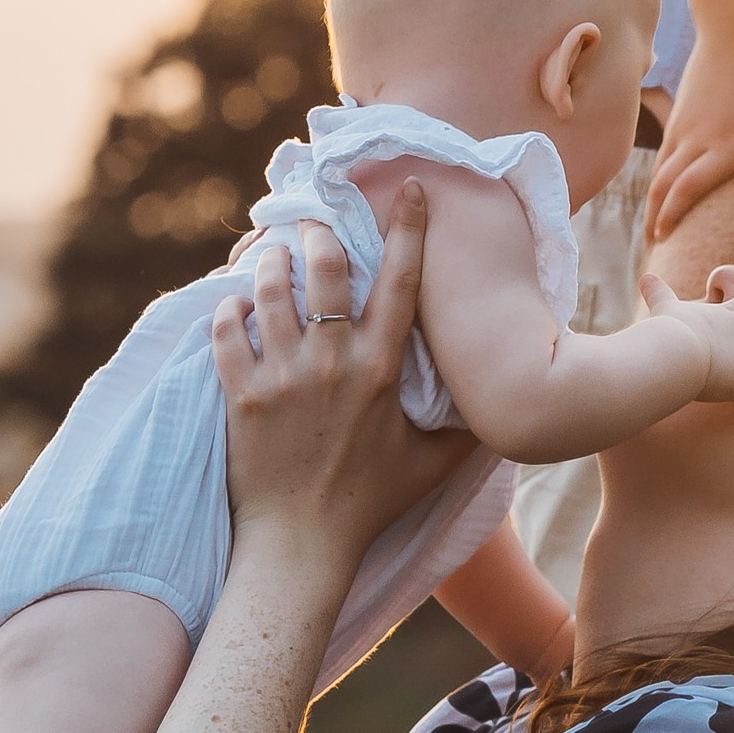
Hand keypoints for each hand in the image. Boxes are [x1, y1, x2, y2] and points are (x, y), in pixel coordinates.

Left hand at [210, 193, 471, 561]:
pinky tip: (237, 306)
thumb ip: (470, 429)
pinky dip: (230, 308)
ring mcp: (281, 376)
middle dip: (320, 233)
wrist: (302, 545)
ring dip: (271, 261)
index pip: (401, 281)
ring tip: (273, 255)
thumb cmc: (372, 504)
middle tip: (315, 226)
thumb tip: (507, 404)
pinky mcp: (239, 393)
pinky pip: (226, 328)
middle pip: (326, 266)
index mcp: (380, 370)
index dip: (407, 226)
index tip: (407, 187)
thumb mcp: (433, 464)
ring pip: (271, 288)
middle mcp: (331, 363)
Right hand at [649, 24, 733, 246]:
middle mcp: (701, 138)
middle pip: (666, 187)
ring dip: (652, 202)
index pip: (690, 188)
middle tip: (653, 250)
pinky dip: (657, 177)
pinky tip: (658, 192)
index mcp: (729, 145)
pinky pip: (661, 153)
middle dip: (656, 220)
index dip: (673, 216)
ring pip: (659, 171)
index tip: (666, 240)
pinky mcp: (681, 112)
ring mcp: (686, 125)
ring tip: (651, 229)